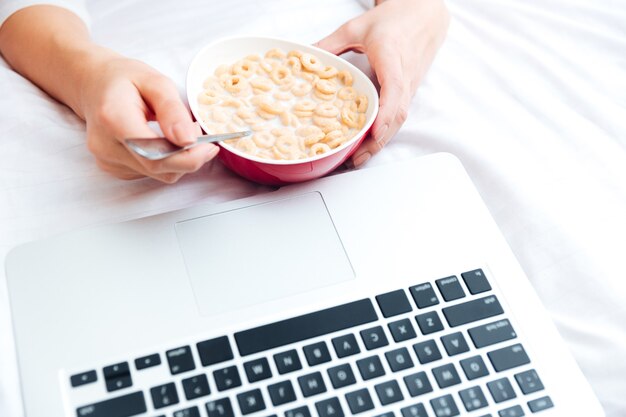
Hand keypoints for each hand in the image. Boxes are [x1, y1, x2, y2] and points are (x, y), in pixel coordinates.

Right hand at [80, 50, 217, 182]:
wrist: (93, 84)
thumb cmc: (122, 79)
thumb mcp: (155, 81)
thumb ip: (172, 110)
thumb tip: (188, 140)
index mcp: (114, 118)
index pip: (155, 155)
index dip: (188, 157)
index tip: (209, 146)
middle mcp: (106, 145)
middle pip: (159, 168)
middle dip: (188, 156)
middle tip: (199, 134)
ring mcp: (107, 160)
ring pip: (158, 174)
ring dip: (178, 158)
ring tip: (176, 131)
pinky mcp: (113, 168)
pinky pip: (150, 173)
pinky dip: (165, 161)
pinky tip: (162, 140)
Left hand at [317, 0, 448, 166]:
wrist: (424, 16)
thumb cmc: (394, 21)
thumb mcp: (356, 27)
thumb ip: (330, 44)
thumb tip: (306, 58)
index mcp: (392, 56)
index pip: (394, 88)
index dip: (385, 112)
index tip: (375, 130)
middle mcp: (405, 76)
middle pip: (397, 114)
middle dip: (378, 139)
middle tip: (356, 157)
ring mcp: (409, 87)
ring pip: (399, 120)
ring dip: (380, 142)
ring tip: (358, 159)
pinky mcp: (408, 93)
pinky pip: (398, 116)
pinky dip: (384, 133)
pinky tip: (367, 145)